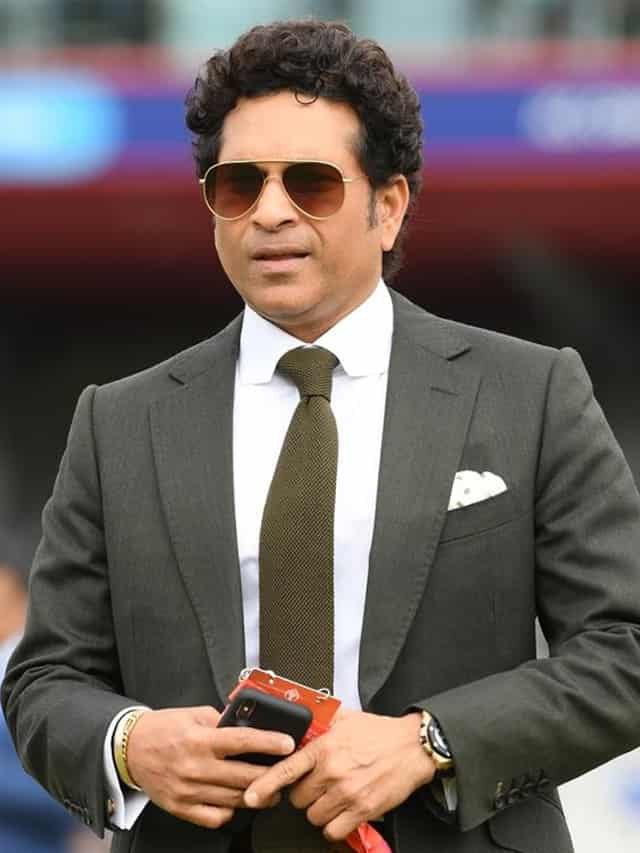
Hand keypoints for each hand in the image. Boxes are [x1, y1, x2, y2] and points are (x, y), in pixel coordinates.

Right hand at [125, 706, 294, 828]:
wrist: (130, 749)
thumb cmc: (163, 729)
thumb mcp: (193, 714)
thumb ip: (221, 720)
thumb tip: (248, 725)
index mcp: (200, 740)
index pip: (242, 741)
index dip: (269, 743)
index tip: (287, 744)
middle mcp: (195, 767)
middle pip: (244, 776)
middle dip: (271, 775)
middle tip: (285, 772)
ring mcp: (188, 790)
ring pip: (234, 799)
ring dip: (256, 795)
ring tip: (269, 789)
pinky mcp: (181, 807)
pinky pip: (215, 816)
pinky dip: (230, 811)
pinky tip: (237, 801)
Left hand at [244, 709, 434, 841]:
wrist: (411, 747)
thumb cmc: (378, 733)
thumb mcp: (345, 718)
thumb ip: (319, 721)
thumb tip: (299, 718)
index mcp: (325, 747)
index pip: (287, 768)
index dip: (265, 784)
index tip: (251, 795)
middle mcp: (333, 771)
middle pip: (298, 798)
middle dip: (305, 793)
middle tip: (319, 783)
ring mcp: (348, 793)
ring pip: (314, 815)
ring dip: (320, 809)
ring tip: (333, 795)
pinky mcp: (362, 810)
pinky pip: (334, 829)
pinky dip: (335, 824)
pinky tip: (342, 810)